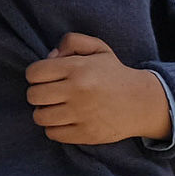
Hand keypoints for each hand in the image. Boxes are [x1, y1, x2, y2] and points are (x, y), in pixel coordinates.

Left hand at [25, 33, 171, 144]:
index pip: (34, 73)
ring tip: (56, 108)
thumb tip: (49, 57)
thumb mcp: (98, 48)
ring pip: (40, 117)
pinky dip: (54, 128)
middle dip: (37, 93)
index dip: (36, 75)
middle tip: (50, 94)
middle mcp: (78, 91)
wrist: (141, 102)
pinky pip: (52, 134)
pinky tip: (65, 120)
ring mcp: (81, 114)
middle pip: (33, 95)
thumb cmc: (114, 74)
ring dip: (44, 112)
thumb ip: (71, 42)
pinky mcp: (85, 134)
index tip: (46, 78)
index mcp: (78, 68)